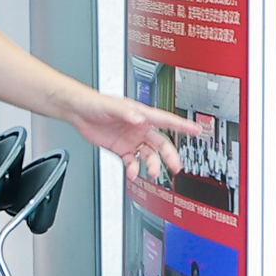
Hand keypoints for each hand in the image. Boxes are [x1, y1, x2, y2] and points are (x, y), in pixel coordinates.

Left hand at [64, 89, 199, 184]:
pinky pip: (132, 161)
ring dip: (153, 165)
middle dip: (170, 155)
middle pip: (161, 143)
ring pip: (149, 155)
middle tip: (176, 167)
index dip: (183, 125)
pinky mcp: (120, 148)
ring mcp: (131, 139)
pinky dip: (134, 169)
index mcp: (141, 114)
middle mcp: (139, 127)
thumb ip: (126, 112)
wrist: (78, 111)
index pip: (167, 120)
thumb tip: (138, 119)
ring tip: (152, 173)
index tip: (197, 130)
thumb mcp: (111, 106)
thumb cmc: (94, 103)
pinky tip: (132, 173)